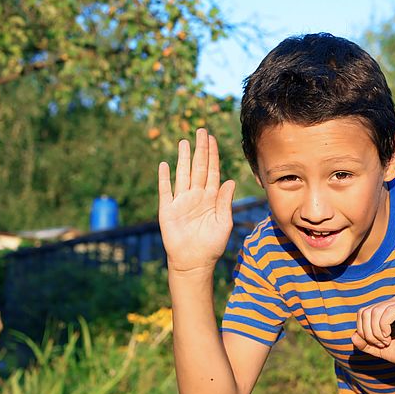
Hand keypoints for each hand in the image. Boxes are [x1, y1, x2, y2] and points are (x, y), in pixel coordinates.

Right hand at [158, 128, 235, 273]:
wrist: (194, 261)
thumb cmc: (212, 244)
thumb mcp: (223, 222)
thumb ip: (225, 201)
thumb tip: (230, 181)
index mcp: (211, 198)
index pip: (213, 171)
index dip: (213, 155)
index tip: (213, 139)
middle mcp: (196, 195)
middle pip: (198, 167)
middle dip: (200, 150)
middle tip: (201, 131)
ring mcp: (181, 201)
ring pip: (183, 174)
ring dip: (183, 158)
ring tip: (184, 142)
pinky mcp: (168, 209)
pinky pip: (165, 190)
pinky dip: (164, 177)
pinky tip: (164, 164)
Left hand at [351, 297, 394, 372]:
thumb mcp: (379, 348)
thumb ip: (365, 343)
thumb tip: (352, 336)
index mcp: (388, 307)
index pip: (364, 312)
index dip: (363, 330)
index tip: (375, 343)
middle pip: (366, 311)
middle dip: (368, 332)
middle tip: (380, 344)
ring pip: (375, 311)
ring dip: (375, 332)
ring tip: (386, 342)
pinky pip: (387, 312)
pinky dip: (383, 328)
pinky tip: (389, 337)